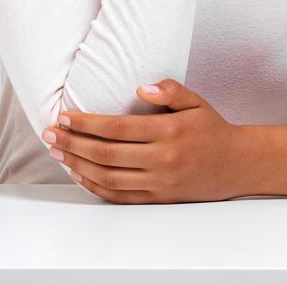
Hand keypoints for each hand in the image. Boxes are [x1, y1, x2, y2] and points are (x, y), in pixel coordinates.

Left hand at [40, 78, 250, 203]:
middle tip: (50, 134)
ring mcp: (160, 182)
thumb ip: (170, 90)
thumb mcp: (196, 102)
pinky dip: (96, 187)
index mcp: (169, 131)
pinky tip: (80, 175)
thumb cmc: (212, 129)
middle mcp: (162, 159)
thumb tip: (141, 88)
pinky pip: (121, 197)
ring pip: (109, 177)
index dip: (87, 123)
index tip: (65, 117)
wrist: (237, 164)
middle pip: (106, 153)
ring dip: (78, 165)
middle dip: (72, 143)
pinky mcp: (159, 198)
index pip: (117, 128)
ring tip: (58, 153)